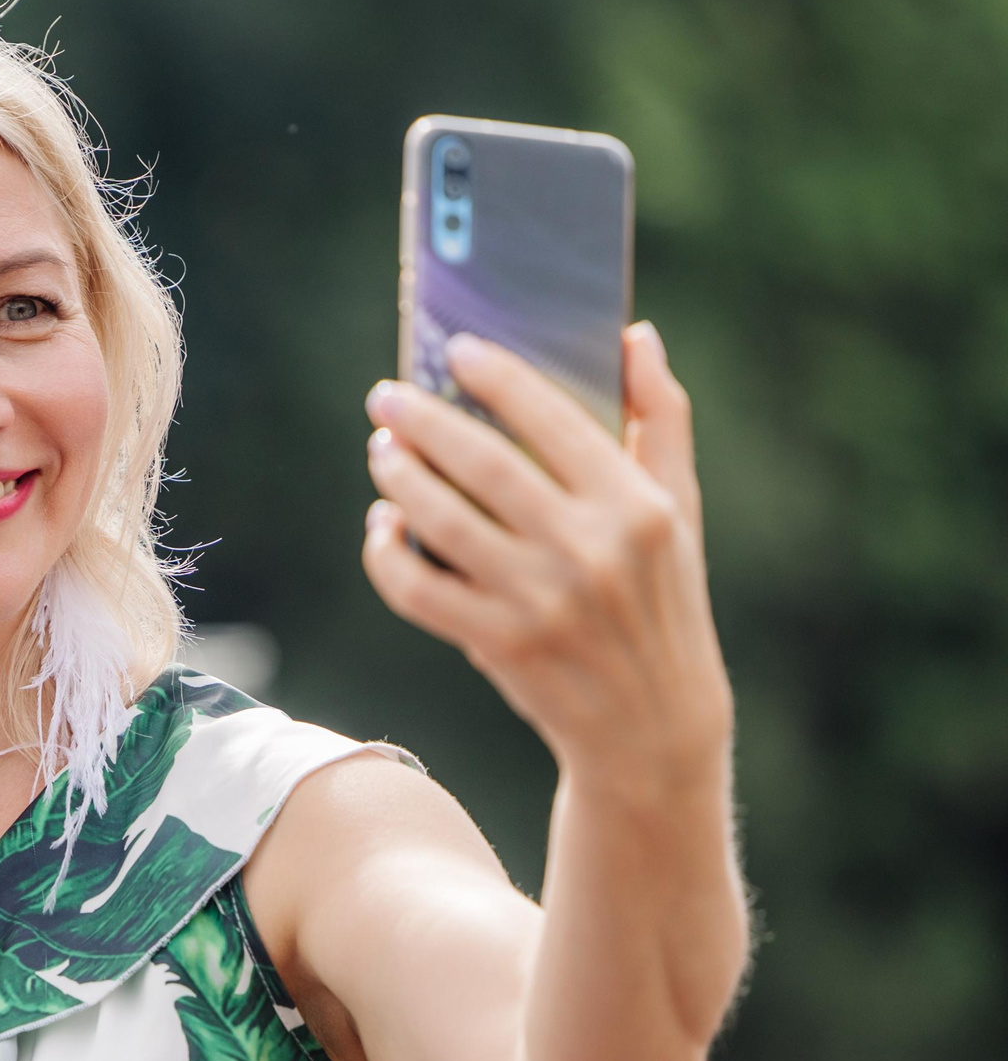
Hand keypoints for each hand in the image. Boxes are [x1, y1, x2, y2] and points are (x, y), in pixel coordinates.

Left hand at [360, 326, 732, 801]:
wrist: (654, 726)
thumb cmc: (663, 598)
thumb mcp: (679, 509)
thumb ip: (662, 417)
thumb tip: (634, 334)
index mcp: (639, 507)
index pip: (556, 420)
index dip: (499, 378)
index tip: (456, 348)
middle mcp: (591, 551)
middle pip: (485, 465)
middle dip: (425, 421)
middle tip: (385, 395)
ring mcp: (541, 602)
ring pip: (442, 522)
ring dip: (399, 477)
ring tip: (381, 450)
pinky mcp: (500, 644)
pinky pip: (418, 589)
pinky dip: (387, 553)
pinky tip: (383, 524)